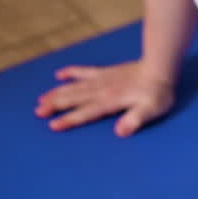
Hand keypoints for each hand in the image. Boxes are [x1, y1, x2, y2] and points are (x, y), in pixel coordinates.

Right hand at [35, 61, 174, 136]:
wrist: (159, 67)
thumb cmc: (157, 92)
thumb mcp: (151, 109)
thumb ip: (135, 120)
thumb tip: (120, 131)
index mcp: (110, 101)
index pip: (86, 112)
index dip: (69, 119)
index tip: (52, 125)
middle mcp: (101, 89)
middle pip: (74, 98)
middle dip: (54, 105)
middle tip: (37, 111)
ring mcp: (101, 79)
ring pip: (74, 86)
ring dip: (57, 93)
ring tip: (41, 99)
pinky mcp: (104, 72)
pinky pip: (83, 71)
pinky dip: (71, 72)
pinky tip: (59, 75)